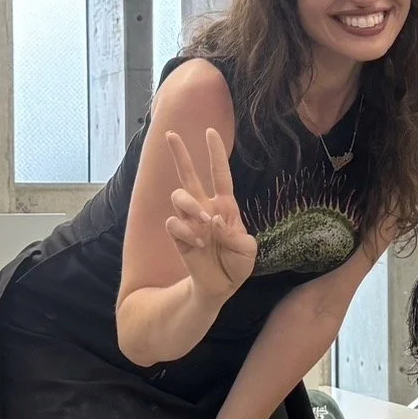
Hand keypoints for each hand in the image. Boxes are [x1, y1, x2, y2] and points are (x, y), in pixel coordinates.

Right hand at [165, 128, 256, 303]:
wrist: (220, 286)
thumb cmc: (236, 264)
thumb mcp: (247, 250)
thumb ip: (234, 234)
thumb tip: (213, 221)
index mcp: (225, 206)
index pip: (219, 174)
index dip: (215, 154)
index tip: (210, 132)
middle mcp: (205, 208)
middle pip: (189, 175)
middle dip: (180, 154)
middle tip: (170, 134)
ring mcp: (190, 220)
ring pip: (179, 195)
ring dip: (190, 204)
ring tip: (203, 221)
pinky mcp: (179, 235)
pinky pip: (175, 222)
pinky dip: (187, 231)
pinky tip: (199, 243)